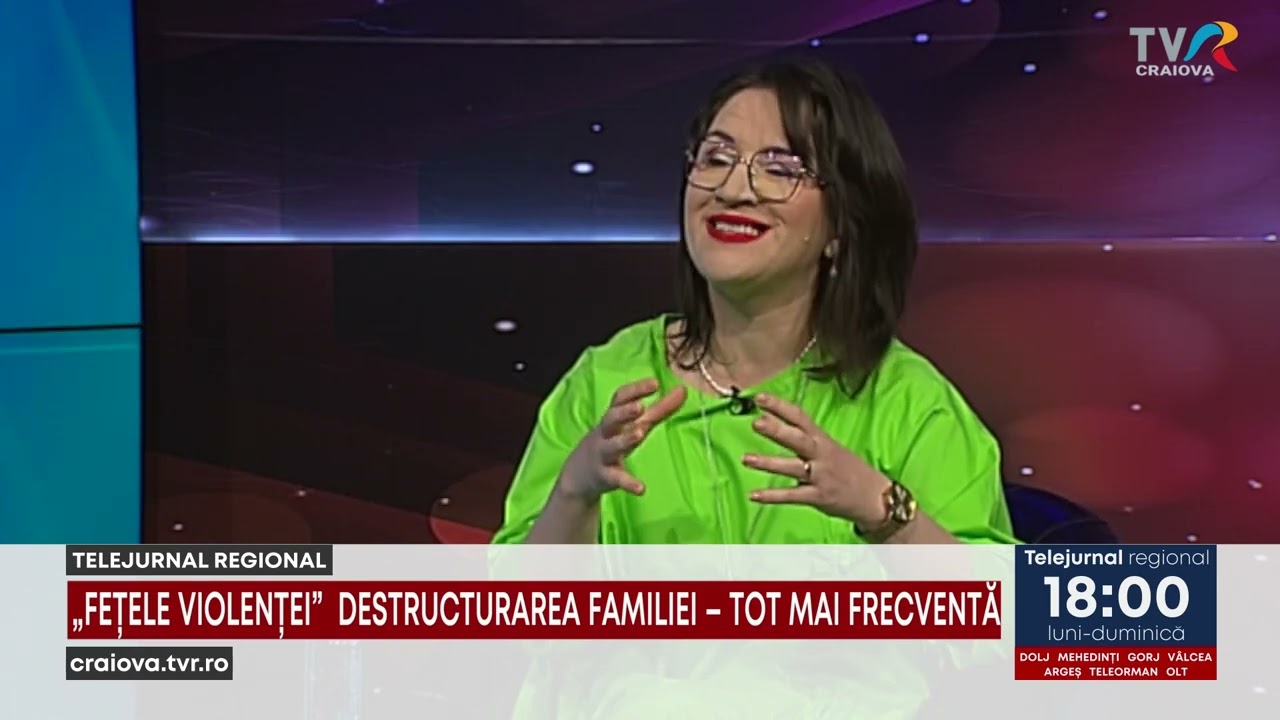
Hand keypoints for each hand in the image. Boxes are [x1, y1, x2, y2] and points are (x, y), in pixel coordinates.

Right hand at [555, 379, 685, 502]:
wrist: (577, 476)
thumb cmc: (611, 443)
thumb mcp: (634, 425)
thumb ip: (659, 409)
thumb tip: (683, 390)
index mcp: (614, 419)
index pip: (620, 399)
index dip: (635, 390)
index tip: (654, 383)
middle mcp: (605, 434)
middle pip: (611, 419)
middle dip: (624, 412)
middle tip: (640, 406)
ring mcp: (602, 455)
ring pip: (610, 446)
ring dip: (624, 440)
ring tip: (639, 434)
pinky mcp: (604, 477)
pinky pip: (615, 478)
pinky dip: (627, 483)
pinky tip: (641, 488)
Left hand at [741, 393, 889, 525]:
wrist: (877, 497)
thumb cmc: (848, 469)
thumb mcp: (830, 448)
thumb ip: (804, 437)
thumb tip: (771, 421)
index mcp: (822, 440)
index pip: (800, 417)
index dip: (780, 407)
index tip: (759, 397)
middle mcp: (821, 455)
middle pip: (798, 439)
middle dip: (778, 431)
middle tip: (756, 422)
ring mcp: (820, 476)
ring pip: (792, 468)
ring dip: (769, 463)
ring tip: (746, 459)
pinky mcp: (819, 497)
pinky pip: (792, 496)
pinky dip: (772, 496)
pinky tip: (753, 495)